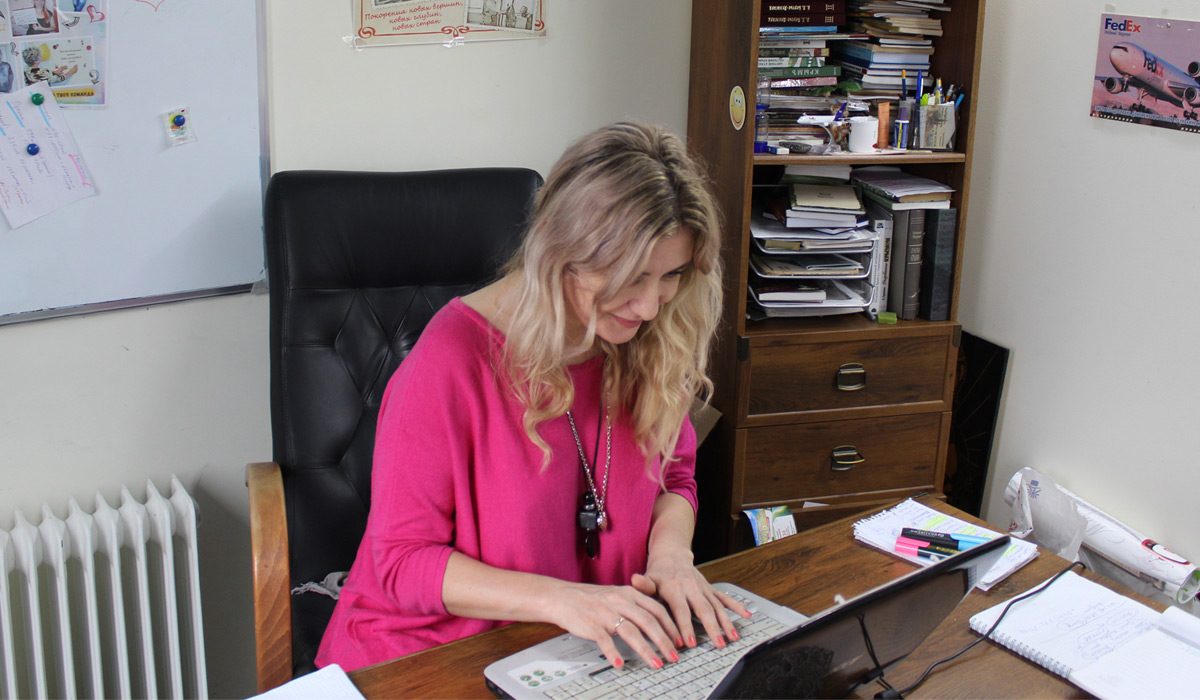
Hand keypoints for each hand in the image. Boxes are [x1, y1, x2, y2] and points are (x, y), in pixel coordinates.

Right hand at [547, 581, 682, 670]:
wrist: (563, 597)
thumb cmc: (592, 599)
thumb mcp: (618, 595)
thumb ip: (637, 605)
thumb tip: (659, 622)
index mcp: (629, 593)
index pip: (657, 610)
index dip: (671, 627)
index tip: (679, 641)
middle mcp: (620, 602)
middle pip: (648, 622)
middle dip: (664, 641)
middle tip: (673, 656)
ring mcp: (606, 613)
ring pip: (631, 632)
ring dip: (646, 650)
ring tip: (655, 664)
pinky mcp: (592, 625)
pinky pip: (605, 641)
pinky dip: (613, 653)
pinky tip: (620, 663)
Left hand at [634, 550, 750, 651]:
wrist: (672, 555)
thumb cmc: (658, 573)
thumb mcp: (648, 578)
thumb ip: (644, 585)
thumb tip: (635, 580)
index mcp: (674, 588)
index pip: (681, 610)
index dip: (685, 627)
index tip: (688, 643)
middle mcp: (691, 588)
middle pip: (704, 610)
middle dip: (712, 628)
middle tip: (718, 644)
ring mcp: (703, 588)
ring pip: (717, 606)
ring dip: (726, 622)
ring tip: (732, 638)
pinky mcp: (710, 589)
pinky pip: (725, 598)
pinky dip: (737, 607)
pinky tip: (746, 616)